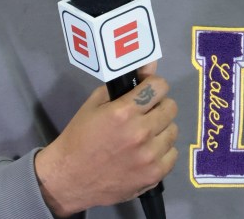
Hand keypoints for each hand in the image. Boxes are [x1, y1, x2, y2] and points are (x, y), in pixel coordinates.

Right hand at [35, 67, 178, 216]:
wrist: (70, 178)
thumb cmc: (80, 137)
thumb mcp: (94, 104)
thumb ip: (124, 84)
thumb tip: (149, 66)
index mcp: (124, 112)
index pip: (159, 86)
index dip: (153, 85)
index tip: (147, 91)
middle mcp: (141, 132)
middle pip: (170, 107)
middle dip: (159, 105)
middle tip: (145, 113)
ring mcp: (149, 156)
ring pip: (173, 130)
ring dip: (161, 129)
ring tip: (145, 134)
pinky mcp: (154, 175)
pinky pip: (173, 154)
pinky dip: (163, 151)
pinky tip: (147, 152)